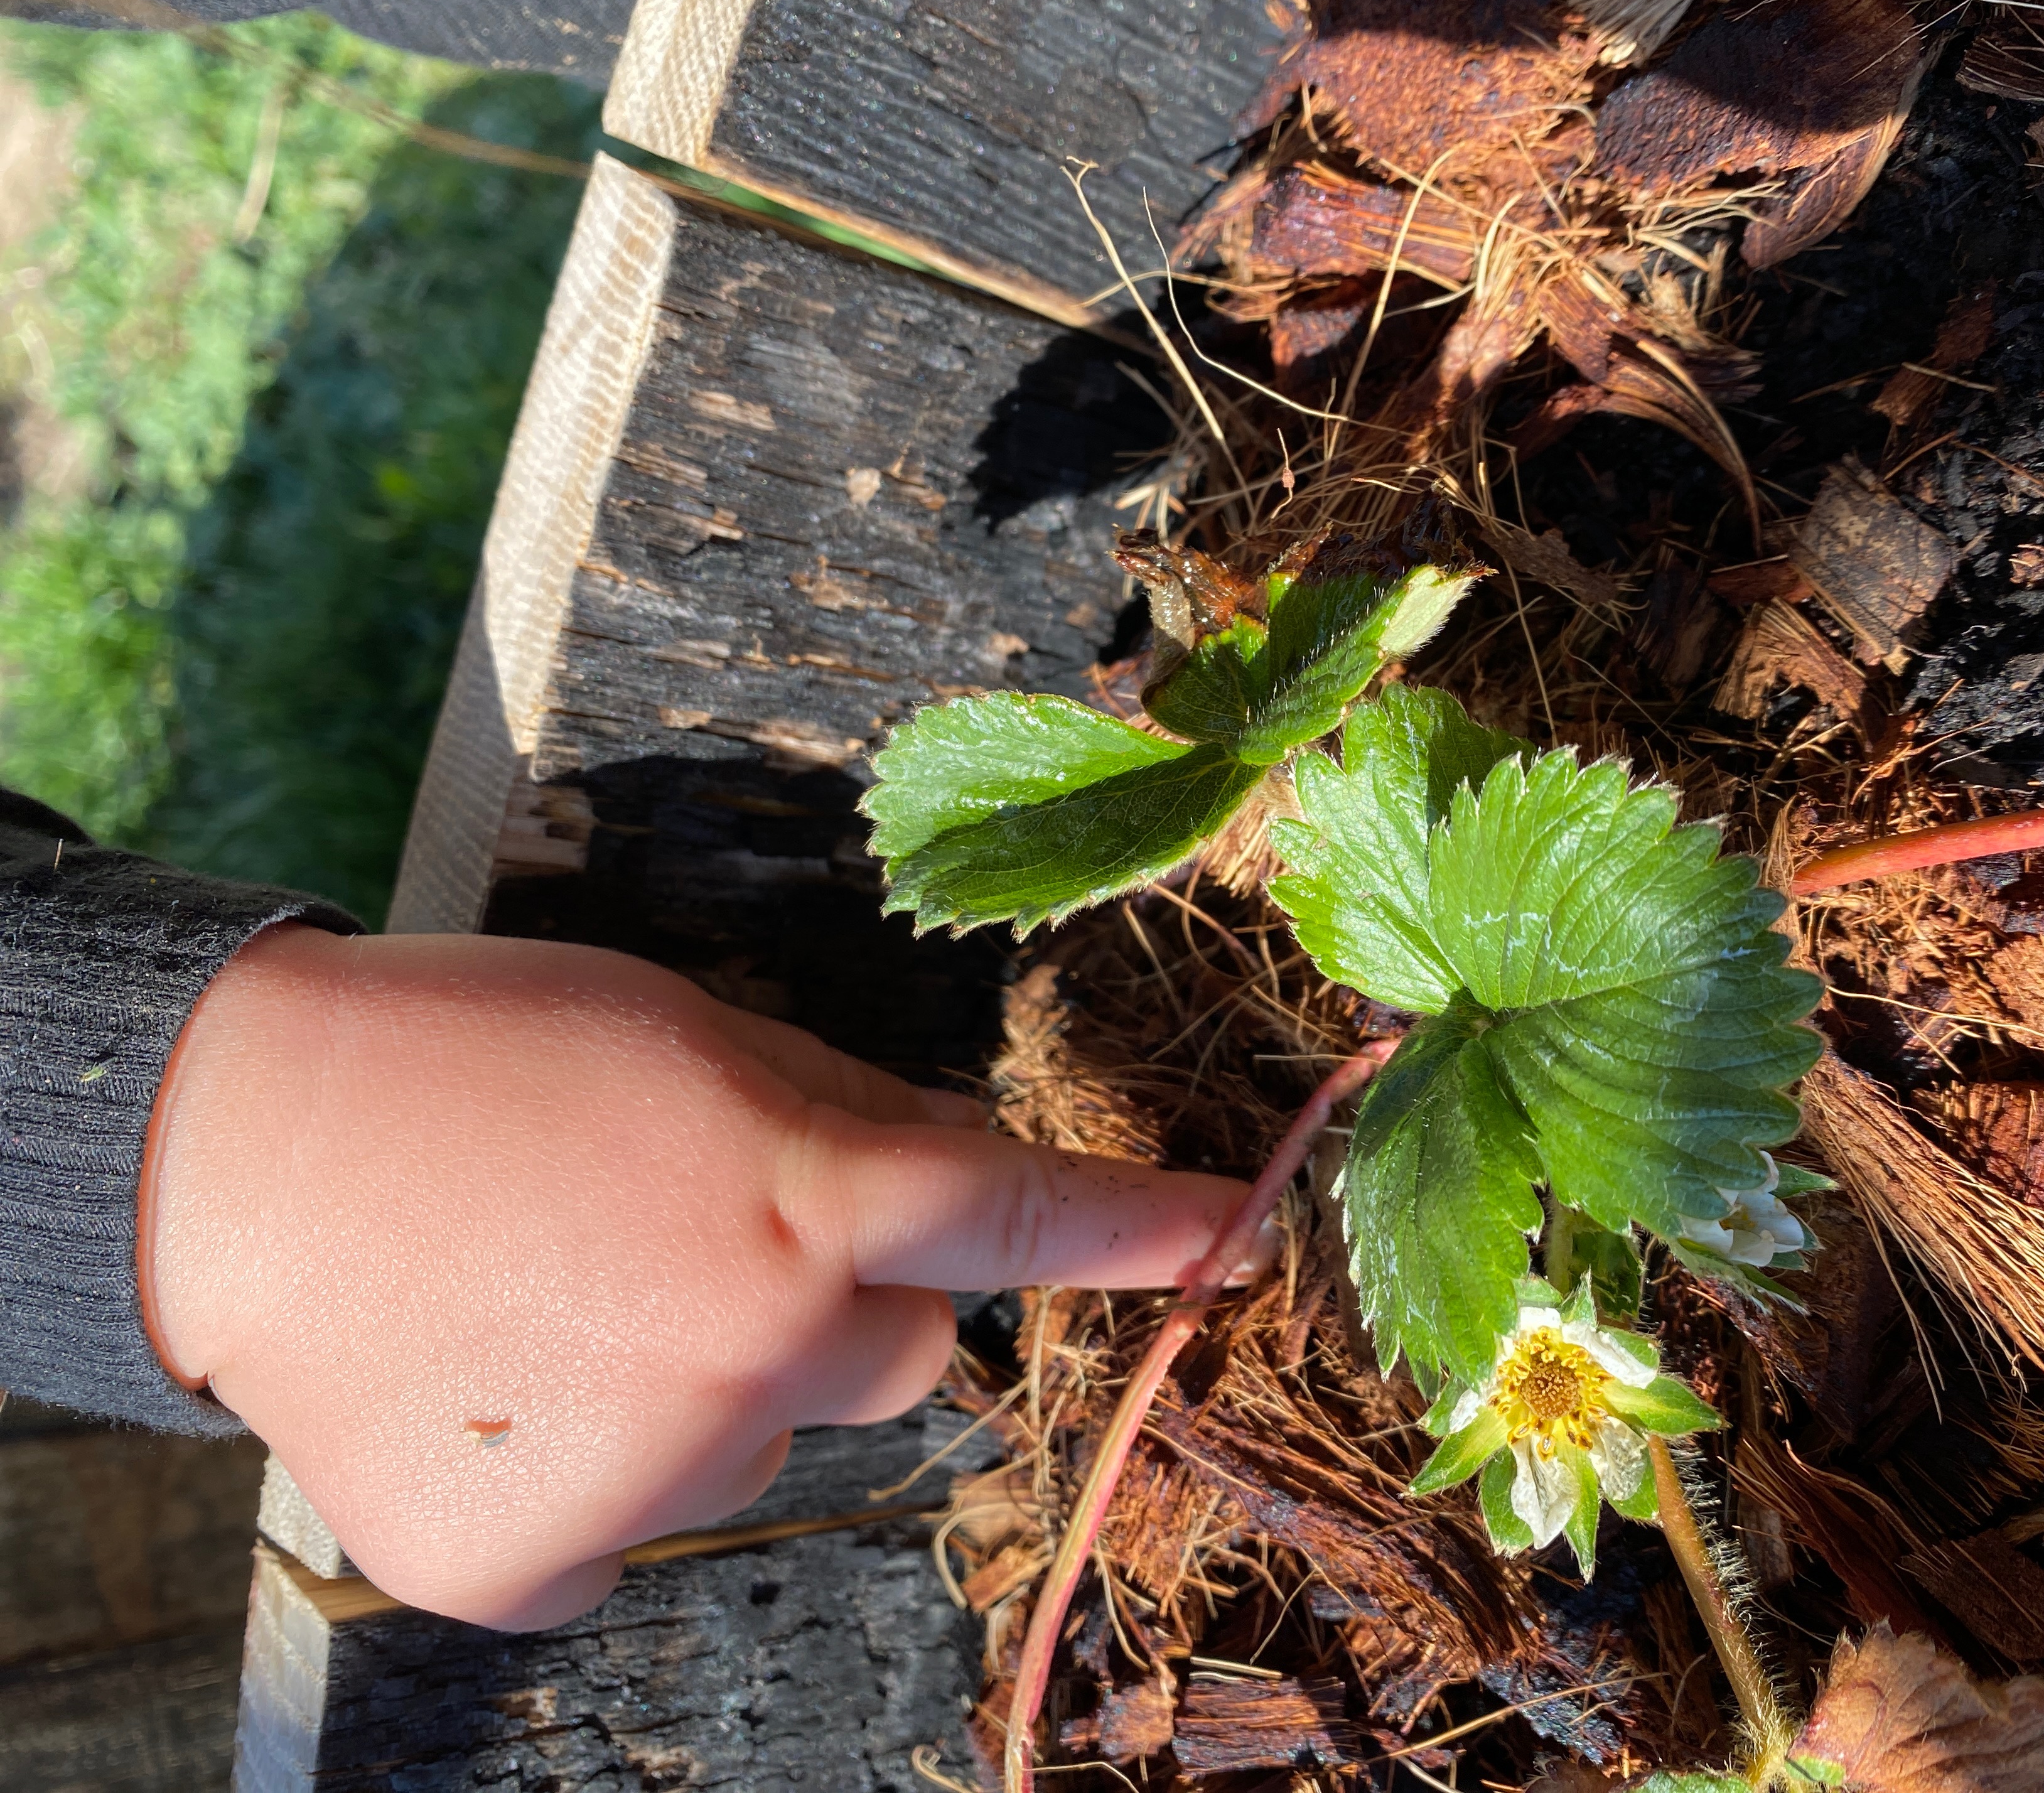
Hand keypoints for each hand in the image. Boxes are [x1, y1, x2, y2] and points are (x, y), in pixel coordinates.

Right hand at [139, 925, 1247, 1628]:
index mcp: (801, 1197)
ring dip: (703, 1380)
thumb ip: (841, 1116)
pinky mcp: (539, 1572)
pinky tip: (502, 1384)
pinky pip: (635, 1532)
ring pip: (762, 1439)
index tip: (1241, 1240)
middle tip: (685, 1234)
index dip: (1147, 1231)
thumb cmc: (481, 1057)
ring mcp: (651, 1478)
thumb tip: (948, 1182)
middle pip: (897, 1357)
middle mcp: (755, 1354)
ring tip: (563, 1292)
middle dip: (833, 1302)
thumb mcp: (692, 1035)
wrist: (239, 1155)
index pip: (1020, 1222)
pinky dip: (589, 1472)